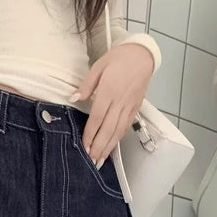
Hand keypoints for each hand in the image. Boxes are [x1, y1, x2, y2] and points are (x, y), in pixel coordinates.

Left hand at [71, 43, 154, 166]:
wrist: (142, 55)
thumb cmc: (118, 58)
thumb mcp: (98, 66)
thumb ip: (86, 84)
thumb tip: (74, 97)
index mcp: (109, 90)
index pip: (97, 117)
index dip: (90, 134)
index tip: (84, 146)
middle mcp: (120, 101)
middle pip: (108, 129)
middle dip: (99, 146)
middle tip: (91, 161)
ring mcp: (129, 106)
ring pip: (118, 131)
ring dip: (108, 147)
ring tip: (100, 160)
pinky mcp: (135, 108)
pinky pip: (126, 127)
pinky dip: (118, 139)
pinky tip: (112, 146)